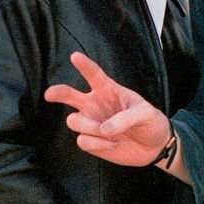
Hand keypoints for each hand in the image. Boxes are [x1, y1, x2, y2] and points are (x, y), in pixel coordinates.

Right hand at [44, 52, 170, 166]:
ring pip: (74, 121)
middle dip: (58, 92)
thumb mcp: (146, 113)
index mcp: (109, 90)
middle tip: (50, 94)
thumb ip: (126, 117)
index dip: (84, 65)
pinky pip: (83, 141)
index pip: (94, 74)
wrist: (154, 147)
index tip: (74, 56)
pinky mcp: (91, 142)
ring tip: (108, 132)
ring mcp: (91, 123)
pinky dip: (98, 144)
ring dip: (90, 127)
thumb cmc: (150, 122)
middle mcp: (95, 104)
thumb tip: (104, 129)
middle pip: (70, 95)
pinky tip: (113, 144)